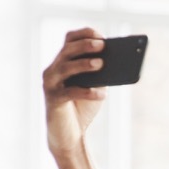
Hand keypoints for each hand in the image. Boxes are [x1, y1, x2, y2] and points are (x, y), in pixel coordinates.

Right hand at [42, 28, 107, 159]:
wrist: (69, 133)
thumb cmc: (83, 106)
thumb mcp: (96, 86)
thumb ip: (102, 74)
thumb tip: (117, 63)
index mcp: (64, 61)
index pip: (69, 39)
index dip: (84, 35)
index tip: (102, 36)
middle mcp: (54, 69)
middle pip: (67, 50)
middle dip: (85, 46)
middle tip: (102, 45)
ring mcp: (51, 84)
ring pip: (65, 68)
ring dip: (84, 64)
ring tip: (101, 64)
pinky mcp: (53, 100)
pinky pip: (69, 93)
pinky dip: (87, 92)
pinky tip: (102, 95)